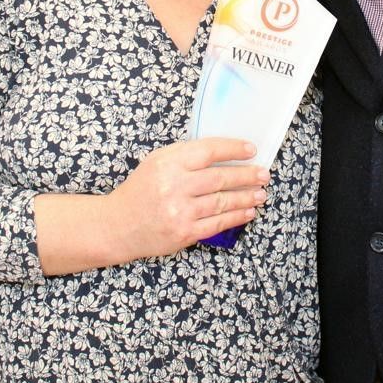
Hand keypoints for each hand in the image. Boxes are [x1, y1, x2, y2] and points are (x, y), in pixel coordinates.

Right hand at [103, 138, 268, 261]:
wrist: (118, 225)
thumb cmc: (141, 190)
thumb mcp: (157, 162)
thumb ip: (185, 155)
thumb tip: (223, 154)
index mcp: (168, 163)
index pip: (209, 151)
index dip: (233, 149)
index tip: (251, 149)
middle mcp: (174, 186)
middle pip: (220, 178)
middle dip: (247, 175)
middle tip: (264, 174)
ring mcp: (180, 211)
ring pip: (222, 202)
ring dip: (246, 198)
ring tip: (261, 193)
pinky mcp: (184, 233)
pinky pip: (217, 224)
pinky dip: (236, 217)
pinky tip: (248, 212)